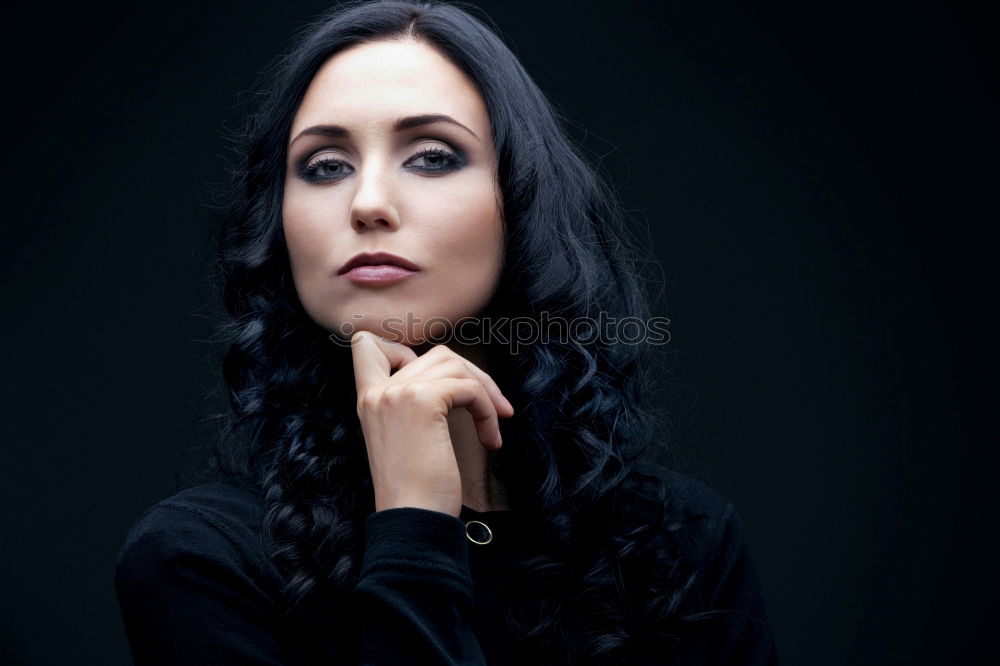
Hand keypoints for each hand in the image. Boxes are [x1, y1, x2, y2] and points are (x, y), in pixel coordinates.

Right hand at [351, 331, 514, 516]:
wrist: (413, 521)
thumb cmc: (416, 491)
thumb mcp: (405, 437)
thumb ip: (411, 404)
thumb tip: (452, 378)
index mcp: (368, 400)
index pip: (366, 343)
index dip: (404, 349)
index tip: (436, 383)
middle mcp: (378, 391)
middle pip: (436, 353)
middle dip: (472, 376)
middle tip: (493, 409)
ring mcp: (397, 393)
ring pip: (456, 364)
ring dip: (485, 392)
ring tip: (492, 427)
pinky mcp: (423, 401)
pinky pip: (469, 388)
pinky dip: (487, 410)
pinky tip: (490, 439)